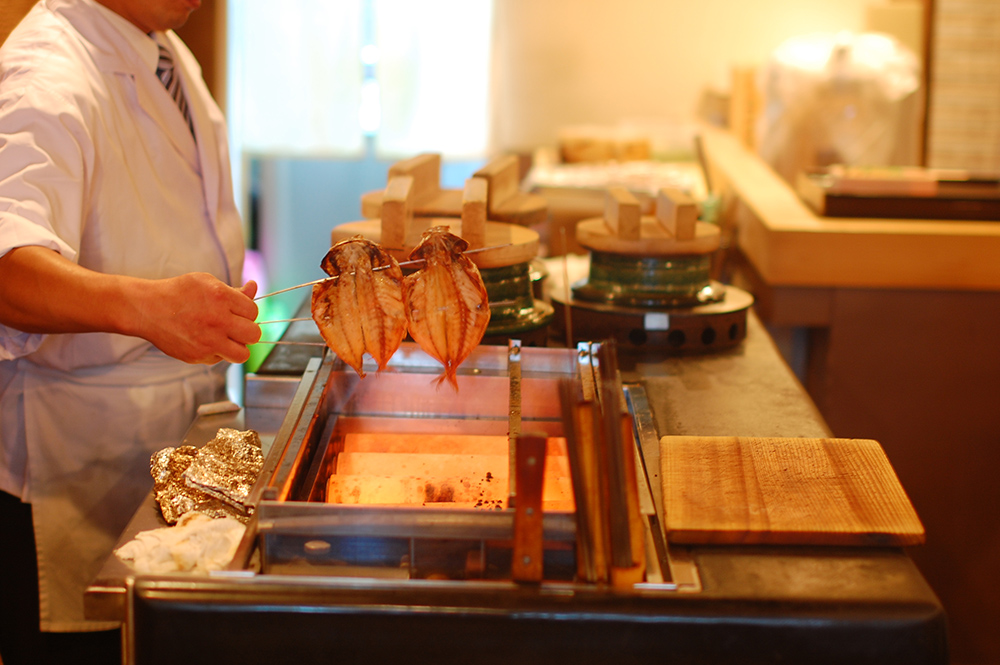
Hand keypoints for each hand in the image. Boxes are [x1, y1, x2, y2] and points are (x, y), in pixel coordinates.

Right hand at [134, 273, 261, 363]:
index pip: (253, 311)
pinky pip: (220, 359)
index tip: (237, 311)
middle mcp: (217, 321)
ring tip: (227, 338)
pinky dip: (217, 352)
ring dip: (238, 347)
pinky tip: (206, 340)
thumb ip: (234, 291)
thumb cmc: (178, 293)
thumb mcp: (206, 282)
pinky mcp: (197, 356)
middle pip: (254, 334)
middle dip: (248, 330)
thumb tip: (254, 287)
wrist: (146, 308)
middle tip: (237, 327)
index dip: (247, 312)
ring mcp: (207, 341)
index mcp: (221, 297)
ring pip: (242, 355)